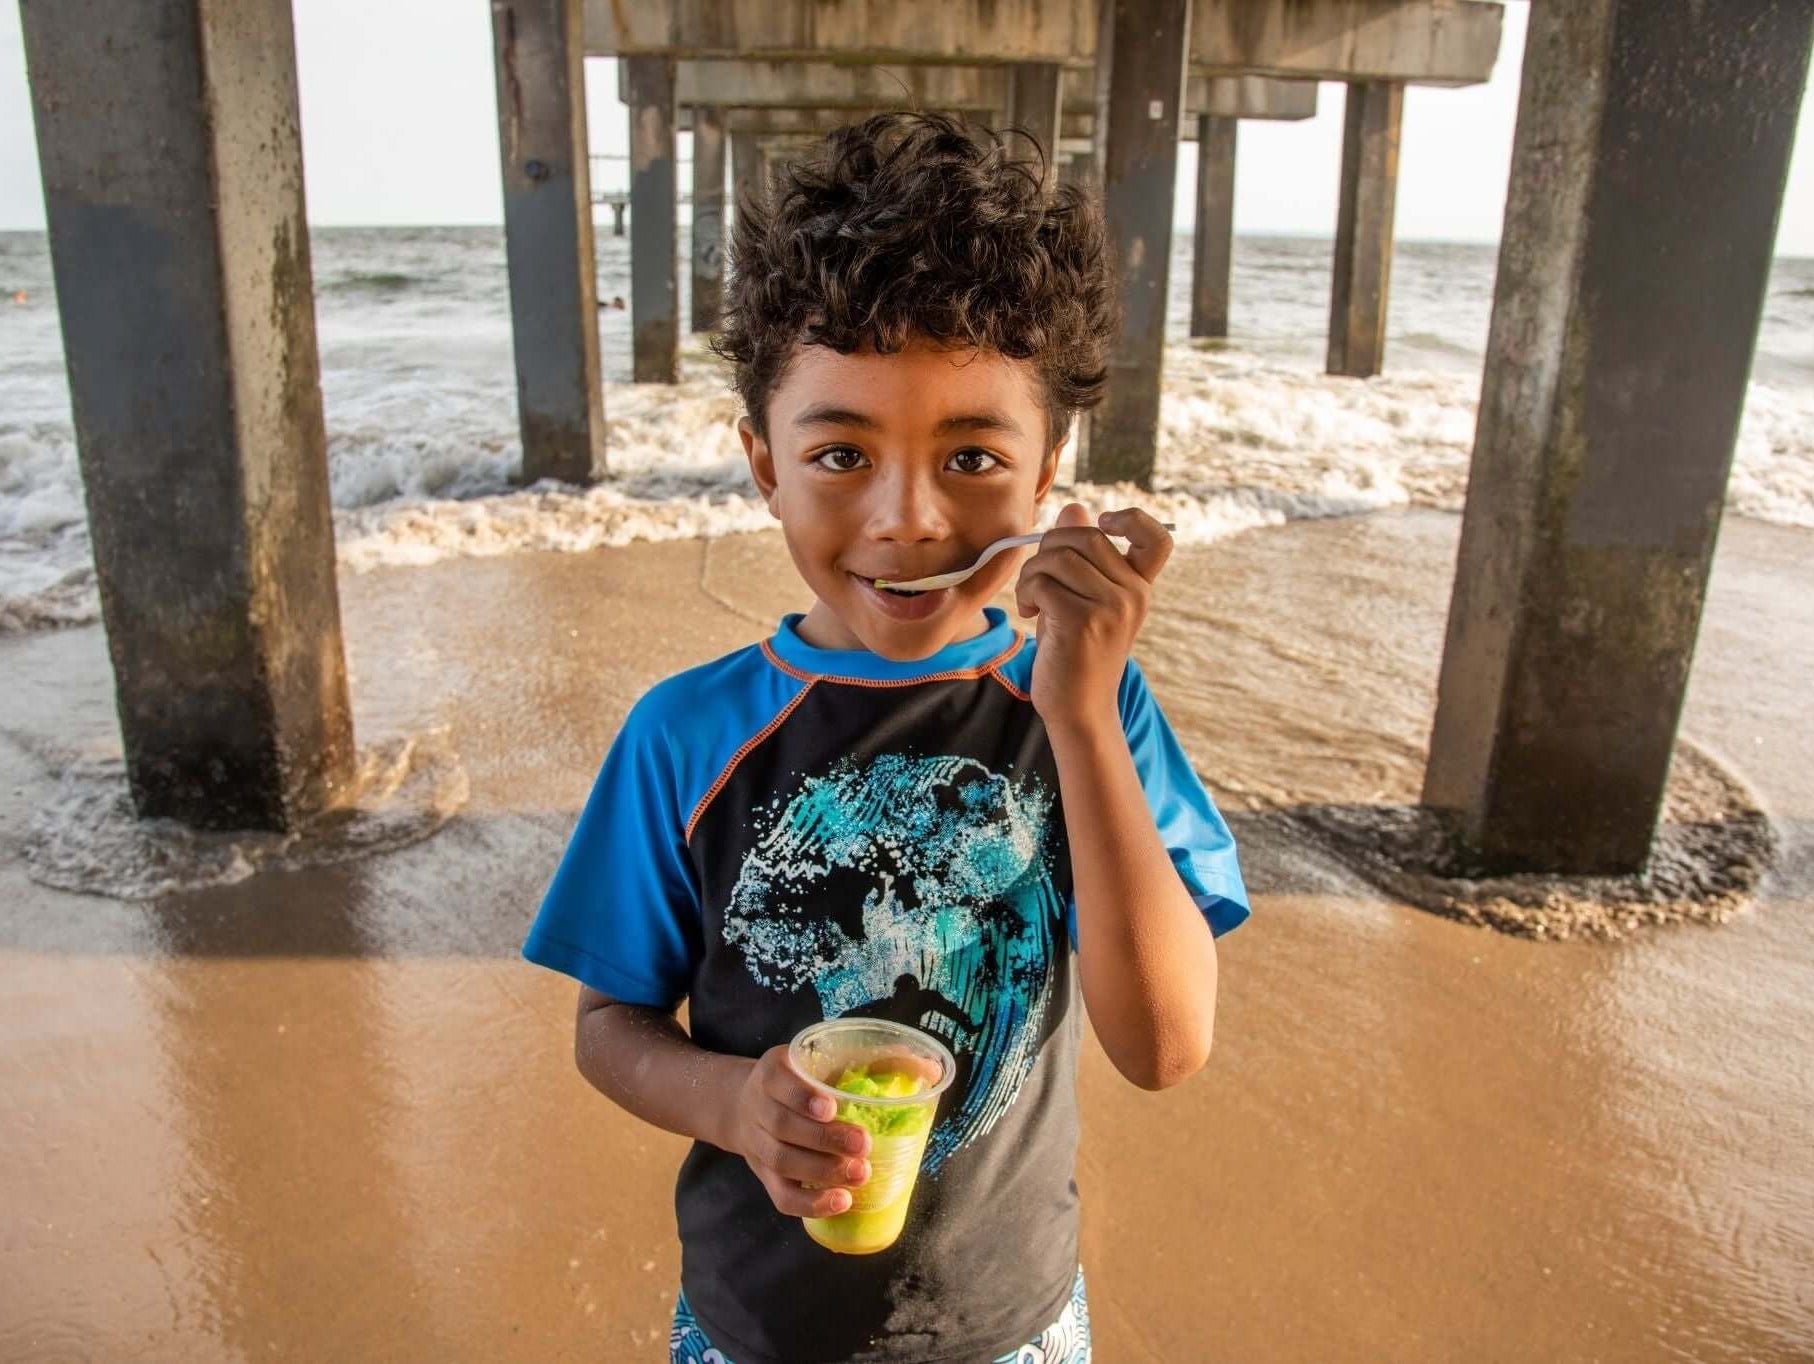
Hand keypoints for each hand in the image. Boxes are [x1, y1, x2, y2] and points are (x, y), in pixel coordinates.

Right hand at [725, 1044, 872, 1218]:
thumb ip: (874, 1059)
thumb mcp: (825, 1059)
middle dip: (825, 1138)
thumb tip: (932, 1069)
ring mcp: (758, 1144)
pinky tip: (841, 1202)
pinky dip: (811, 1203)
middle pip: (782, 1126)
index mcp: (772, 1071)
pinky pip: (782, 1196)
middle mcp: (757, 1107)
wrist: (748, 1106)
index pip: (778, 1081)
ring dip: (822, 1171)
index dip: (802, 1097)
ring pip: (782, 1161)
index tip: (832, 1107)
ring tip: (861, 1174)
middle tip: (863, 1145)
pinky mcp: (765, 1177)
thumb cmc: (803, 1080)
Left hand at [1016, 504, 1171, 731]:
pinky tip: (1029, 612)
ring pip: (1058, 557)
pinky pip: (1043, 581)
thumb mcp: (1082, 598)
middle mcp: (1133, 595)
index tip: (1101, 526)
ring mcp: (1112, 608)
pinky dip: (1027, 592)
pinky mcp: (1083, 621)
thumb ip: (1080, 555)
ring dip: (1031, 573)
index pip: (1158, 538)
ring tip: (1030, 598)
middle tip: (1038, 577)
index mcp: (1140, 587)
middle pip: (1086, 537)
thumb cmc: (1076, 652)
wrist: (1078, 709)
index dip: (1132, 519)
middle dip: (1049, 548)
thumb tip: (1074, 508)